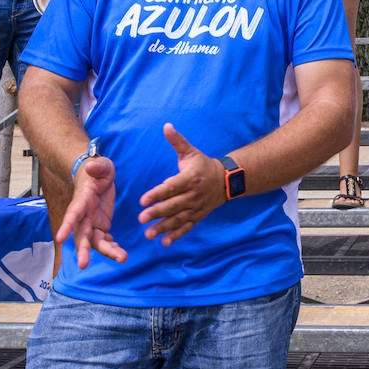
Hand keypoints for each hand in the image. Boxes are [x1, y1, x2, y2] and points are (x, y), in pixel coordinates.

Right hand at [59, 151, 125, 268]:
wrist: (98, 177)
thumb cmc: (97, 170)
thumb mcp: (101, 165)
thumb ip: (97, 166)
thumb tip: (90, 166)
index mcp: (82, 201)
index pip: (73, 214)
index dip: (67, 225)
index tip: (60, 238)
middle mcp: (84, 216)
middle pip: (81, 235)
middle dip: (82, 250)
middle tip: (83, 265)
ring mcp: (92, 223)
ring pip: (95, 242)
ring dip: (107, 252)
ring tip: (122, 258)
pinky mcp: (101, 226)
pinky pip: (105, 241)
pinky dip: (112, 248)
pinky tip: (121, 254)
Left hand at [137, 124, 226, 245]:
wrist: (226, 180)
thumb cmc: (203, 165)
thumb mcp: (191, 151)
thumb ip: (177, 141)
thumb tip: (166, 126)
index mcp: (189, 178)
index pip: (171, 187)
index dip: (157, 194)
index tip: (143, 200)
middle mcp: (193, 194)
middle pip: (173, 205)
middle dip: (157, 213)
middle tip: (141, 218)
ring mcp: (196, 207)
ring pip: (178, 219)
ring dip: (163, 227)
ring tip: (149, 234)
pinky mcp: (198, 216)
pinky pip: (187, 227)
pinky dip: (177, 235)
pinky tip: (165, 243)